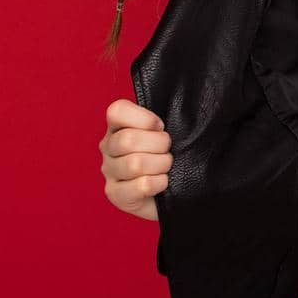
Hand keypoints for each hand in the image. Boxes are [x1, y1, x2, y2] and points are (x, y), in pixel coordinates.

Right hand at [100, 98, 171, 221]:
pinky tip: (162, 183)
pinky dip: (159, 183)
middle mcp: (109, 147)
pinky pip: (141, 186)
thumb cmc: (169, 153)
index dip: (144, 118)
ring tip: (165, 167)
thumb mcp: (167, 131)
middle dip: (159, 144)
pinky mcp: (115, 194)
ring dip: (160, 165)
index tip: (160, 127)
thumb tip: (189, 103)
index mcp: (118, 126)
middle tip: (167, 150)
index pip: (117, 111)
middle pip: (127, 140)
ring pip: (134, 164)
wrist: (172, 189)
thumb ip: (165, 118)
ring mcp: (109, 171)